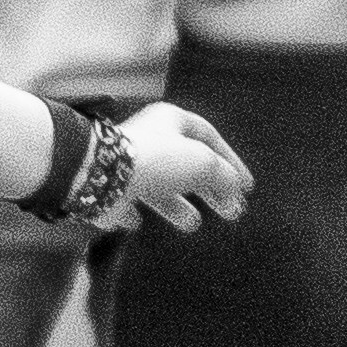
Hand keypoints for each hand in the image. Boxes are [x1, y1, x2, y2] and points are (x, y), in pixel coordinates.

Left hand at [119, 98, 250, 234]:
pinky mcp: (106, 189)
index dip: (230, 162)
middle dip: (209, 189)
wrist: (100, 174)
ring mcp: (125, 165)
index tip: (246, 187)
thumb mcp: (202, 163)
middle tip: (231, 212)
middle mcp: (149, 140)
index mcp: (171, 122)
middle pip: (186, 165)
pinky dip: (132, 213)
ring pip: (156, 186)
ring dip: (176, 205)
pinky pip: (122, 202)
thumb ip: (224, 176)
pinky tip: (137, 224)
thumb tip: (235, 191)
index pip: (209, 137)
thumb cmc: (156, 159)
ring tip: (192, 224)